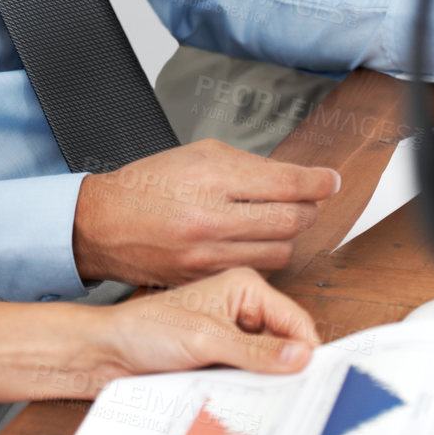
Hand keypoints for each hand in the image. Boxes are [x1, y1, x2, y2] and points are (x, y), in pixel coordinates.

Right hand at [72, 140, 339, 285]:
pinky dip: (263, 257)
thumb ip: (249, 166)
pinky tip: (252, 242)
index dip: (318, 182)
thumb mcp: (198, 155)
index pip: (287, 184)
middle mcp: (211, 218)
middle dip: (308, 208)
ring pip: (281, 252)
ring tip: (276, 221)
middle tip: (305, 199)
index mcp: (211, 178)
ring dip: (288, 235)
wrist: (104, 224)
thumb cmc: (149, 185)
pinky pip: (256, 271)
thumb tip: (295, 177)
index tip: (329, 181)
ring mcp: (208, 255)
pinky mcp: (205, 279)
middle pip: (292, 220)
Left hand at [92, 267, 319, 385]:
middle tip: (293, 399)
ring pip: (270, 367)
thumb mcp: (204, 339)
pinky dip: (251, 394)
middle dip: (288, 371)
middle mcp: (244, 311)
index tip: (316, 384)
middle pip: (286, 345)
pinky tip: (247, 406)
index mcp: (245, 288)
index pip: (295, 320)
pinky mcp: (223, 362)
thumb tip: (301, 357)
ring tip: (267, 404)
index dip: (307, 352)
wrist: (107, 355)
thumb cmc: (144, 331)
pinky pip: (250, 381)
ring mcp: (234, 338)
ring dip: (268, 386)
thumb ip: (254, 351)